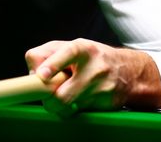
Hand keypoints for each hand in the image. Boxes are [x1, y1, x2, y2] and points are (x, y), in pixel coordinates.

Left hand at [25, 38, 160, 116]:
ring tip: (65, 94)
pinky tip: (79, 99)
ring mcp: (102, 88)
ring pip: (69, 106)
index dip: (53, 64)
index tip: (42, 76)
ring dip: (60, 105)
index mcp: (83, 48)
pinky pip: (79, 112)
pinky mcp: (107, 103)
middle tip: (47, 96)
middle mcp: (95, 67)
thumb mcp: (69, 47)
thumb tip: (32, 75)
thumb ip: (46, 55)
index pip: (68, 53)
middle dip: (49, 100)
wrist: (128, 71)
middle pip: (63, 94)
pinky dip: (73, 108)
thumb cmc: (91, 57)